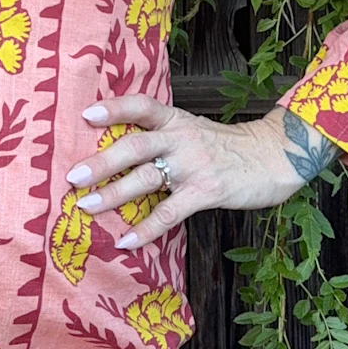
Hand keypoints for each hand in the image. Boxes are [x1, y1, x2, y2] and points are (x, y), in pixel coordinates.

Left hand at [65, 96, 338, 251]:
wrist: (274, 156)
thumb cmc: (226, 146)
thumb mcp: (193, 131)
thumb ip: (162, 137)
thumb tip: (118, 152)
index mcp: (176, 120)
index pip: (141, 106)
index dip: (114, 108)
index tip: (86, 114)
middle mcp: (181, 138)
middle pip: (134, 146)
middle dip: (101, 162)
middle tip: (73, 176)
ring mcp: (193, 165)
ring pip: (145, 179)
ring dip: (112, 194)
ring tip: (86, 206)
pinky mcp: (206, 191)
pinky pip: (168, 213)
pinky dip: (145, 229)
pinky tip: (126, 241)